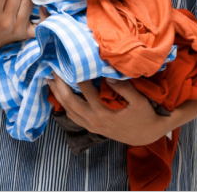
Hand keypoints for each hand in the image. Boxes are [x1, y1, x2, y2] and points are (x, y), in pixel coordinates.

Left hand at [47, 75, 170, 145]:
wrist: (147, 136)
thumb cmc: (144, 115)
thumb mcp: (139, 101)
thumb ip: (124, 88)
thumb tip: (108, 75)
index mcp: (103, 111)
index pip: (84, 90)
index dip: (76, 74)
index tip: (70, 60)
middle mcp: (93, 119)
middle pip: (69, 101)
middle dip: (59, 84)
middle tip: (52, 68)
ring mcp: (91, 125)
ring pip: (68, 109)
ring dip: (58, 94)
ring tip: (50, 80)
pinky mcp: (91, 127)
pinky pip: (73, 116)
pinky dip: (64, 105)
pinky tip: (60, 96)